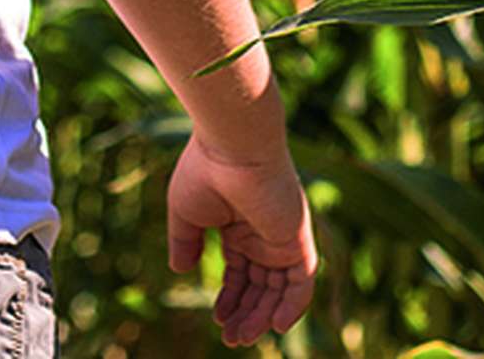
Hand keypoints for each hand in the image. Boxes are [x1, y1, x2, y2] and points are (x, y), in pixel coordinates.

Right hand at [168, 134, 314, 344]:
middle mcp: (264, 232)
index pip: (240, 272)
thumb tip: (180, 271)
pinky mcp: (299, 238)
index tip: (217, 319)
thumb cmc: (205, 170)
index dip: (230, 298)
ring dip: (263, 316)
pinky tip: (275, 325)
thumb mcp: (184, 212)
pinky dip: (293, 306)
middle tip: (230, 339)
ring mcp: (283, 236)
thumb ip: (184, 242)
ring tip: (241, 338)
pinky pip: (303, 282)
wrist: (232, 146)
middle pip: (260, 285)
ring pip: (279, 289)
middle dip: (245, 314)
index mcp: (239, 224)